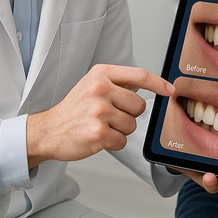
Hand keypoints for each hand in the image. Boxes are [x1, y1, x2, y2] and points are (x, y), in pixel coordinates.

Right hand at [26, 64, 173, 167]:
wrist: (49, 130)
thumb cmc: (74, 108)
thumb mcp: (92, 84)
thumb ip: (118, 83)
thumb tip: (150, 85)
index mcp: (101, 75)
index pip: (139, 75)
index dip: (158, 83)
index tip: (169, 89)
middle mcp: (100, 90)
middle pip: (139, 105)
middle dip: (130, 114)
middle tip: (110, 115)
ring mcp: (99, 112)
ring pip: (132, 124)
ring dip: (120, 129)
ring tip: (101, 125)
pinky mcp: (98, 133)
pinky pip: (122, 140)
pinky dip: (113, 142)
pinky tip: (98, 136)